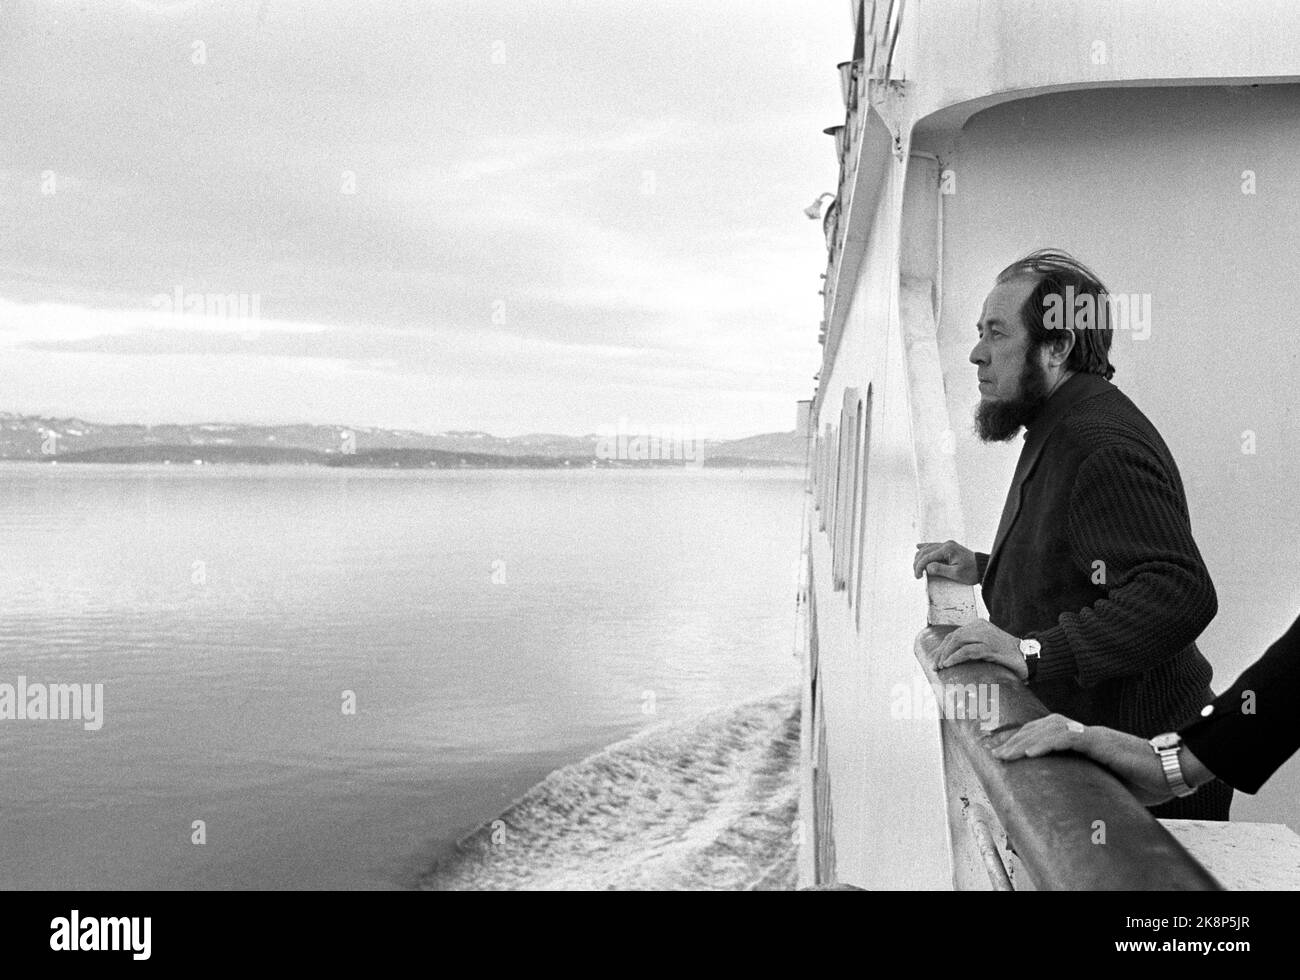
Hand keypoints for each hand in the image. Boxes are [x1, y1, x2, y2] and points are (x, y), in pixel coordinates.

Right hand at [913, 540, 979, 584]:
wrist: (983, 567)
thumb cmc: (972, 572)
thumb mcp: (956, 574)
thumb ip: (940, 569)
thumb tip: (926, 567)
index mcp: (948, 549)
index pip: (927, 556)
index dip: (920, 566)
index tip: (918, 576)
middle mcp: (946, 544)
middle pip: (925, 551)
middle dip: (918, 563)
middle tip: (916, 574)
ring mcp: (947, 545)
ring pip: (927, 548)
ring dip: (920, 558)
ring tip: (917, 568)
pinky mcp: (949, 548)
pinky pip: (933, 547)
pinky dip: (925, 549)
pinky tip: (918, 547)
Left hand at [934, 619, 1025, 679]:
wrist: (1029, 656)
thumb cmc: (1006, 655)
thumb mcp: (986, 647)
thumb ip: (971, 647)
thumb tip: (950, 660)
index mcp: (978, 625)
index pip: (954, 635)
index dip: (943, 648)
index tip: (935, 660)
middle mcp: (980, 627)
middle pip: (953, 637)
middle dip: (941, 652)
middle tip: (935, 666)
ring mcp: (986, 636)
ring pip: (958, 641)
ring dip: (946, 655)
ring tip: (940, 667)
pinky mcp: (991, 647)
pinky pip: (968, 651)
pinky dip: (956, 657)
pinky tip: (949, 664)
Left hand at [993, 714, 1176, 805]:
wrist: (1171, 770)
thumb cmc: (1143, 778)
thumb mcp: (1106, 780)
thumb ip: (1085, 779)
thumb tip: (1065, 795)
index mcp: (1085, 740)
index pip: (1046, 732)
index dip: (1023, 738)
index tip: (1002, 749)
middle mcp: (1085, 733)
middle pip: (1042, 727)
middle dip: (1015, 738)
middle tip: (993, 751)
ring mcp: (1092, 735)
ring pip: (1049, 729)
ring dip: (1024, 741)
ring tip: (1006, 754)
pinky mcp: (1102, 742)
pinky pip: (1069, 738)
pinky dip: (1046, 743)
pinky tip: (1030, 753)